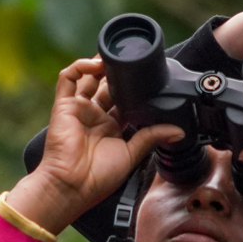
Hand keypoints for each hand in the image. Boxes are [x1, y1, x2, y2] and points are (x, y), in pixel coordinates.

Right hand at [4, 58, 181, 235]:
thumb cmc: (97, 178)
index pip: (123, 101)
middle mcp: (94, 117)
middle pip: (106, 86)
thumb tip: (178, 131)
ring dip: (100, 64)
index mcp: (110, 128)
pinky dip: (80, 66)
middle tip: (132, 63)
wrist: (72, 185)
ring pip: (88, 77)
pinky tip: (96, 63)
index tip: (147, 79)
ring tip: (114, 56)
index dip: (133, 89)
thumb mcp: (131, 155)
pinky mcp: (64, 105)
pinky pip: (68, 78)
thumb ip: (152, 137)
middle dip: (118, 74)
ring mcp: (78, 109)